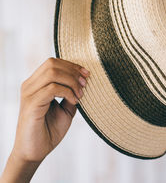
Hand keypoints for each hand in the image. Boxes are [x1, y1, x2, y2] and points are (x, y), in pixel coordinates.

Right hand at [0, 58, 89, 182]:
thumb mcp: (66, 109)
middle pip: (52, 63)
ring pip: (52, 72)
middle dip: (73, 71)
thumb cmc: (49, 130)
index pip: (53, 62)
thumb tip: (84, 82)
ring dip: (71, 81)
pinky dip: (67, 92)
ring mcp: (29, 94)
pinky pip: (52, 88)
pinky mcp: (31, 104)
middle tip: (85, 84)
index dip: (72, 65)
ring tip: (80, 94)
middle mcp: (30, 85)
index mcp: (36, 84)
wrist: (36, 151)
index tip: (87, 74)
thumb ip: (72, 94)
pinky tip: (74, 101)